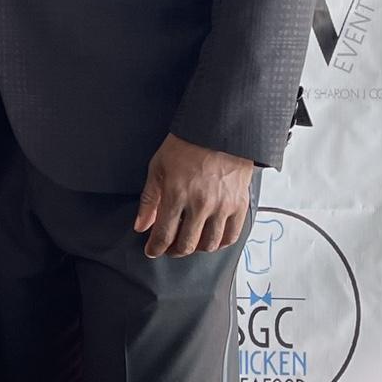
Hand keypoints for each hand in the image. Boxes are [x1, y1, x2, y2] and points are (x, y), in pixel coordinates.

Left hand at [134, 134, 254, 258]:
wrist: (218, 130)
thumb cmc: (186, 145)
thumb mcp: (158, 167)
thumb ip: (149, 200)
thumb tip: (141, 226)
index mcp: (177, 195)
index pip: (164, 235)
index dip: (155, 248)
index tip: (152, 250)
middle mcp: (200, 204)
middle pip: (187, 245)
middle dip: (174, 251)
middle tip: (170, 248)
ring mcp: (222, 206)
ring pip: (209, 244)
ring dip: (197, 248)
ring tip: (190, 242)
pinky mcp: (239, 204)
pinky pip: (232, 235)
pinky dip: (221, 243)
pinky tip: (212, 239)